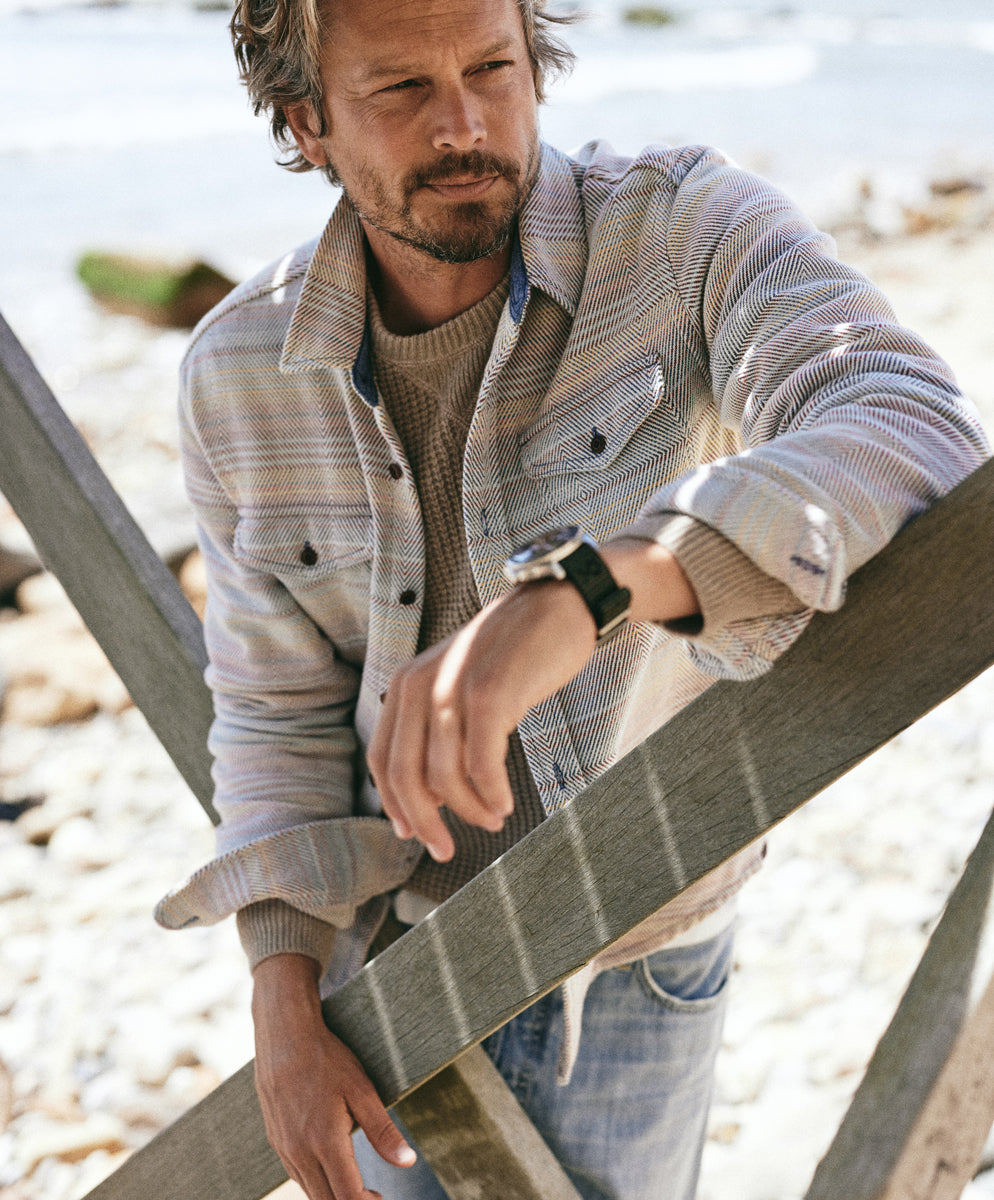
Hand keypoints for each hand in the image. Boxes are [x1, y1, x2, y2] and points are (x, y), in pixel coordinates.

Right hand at [252, 954, 415, 1199]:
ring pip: (310, 1191)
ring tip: (359, 1187)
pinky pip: (297, 1175)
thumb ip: (383, 1131)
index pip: (347, 1197)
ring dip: (333, 1195)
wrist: (283, 1036)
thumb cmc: (326, 1059)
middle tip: (375, 1195)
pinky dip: (316, 1182)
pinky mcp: (276, 1140)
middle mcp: (300, 1152)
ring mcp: (284, 1148)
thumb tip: (408, 1162)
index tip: (383, 1198)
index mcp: (324, 1142)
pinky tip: (331, 1169)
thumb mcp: (362, 1089)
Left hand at [367, 538, 697, 862]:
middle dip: (426, 822)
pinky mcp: (489, 694)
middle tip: (446, 850)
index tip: (412, 834)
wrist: (558, 606)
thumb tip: (430, 797)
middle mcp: (418, 684)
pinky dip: (491, 793)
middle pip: (405, 776)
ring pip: (444, 776)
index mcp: (405, 684)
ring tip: (493, 820)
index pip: (383, 759)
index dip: (394, 804)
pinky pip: (482, 764)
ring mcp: (453, 687)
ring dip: (469, 810)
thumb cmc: (513, 654)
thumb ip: (438, 729)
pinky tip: (504, 804)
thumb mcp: (459, 684)